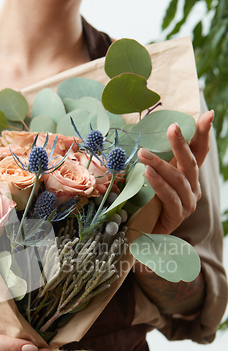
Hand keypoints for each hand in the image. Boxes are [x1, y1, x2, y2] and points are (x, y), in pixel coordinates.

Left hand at [137, 110, 213, 234]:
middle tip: (171, 127)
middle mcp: (193, 188)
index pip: (198, 152)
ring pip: (178, 180)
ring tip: (143, 154)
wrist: (145, 236)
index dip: (203, 134)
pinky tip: (147, 173)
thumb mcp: (152, 180)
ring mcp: (188, 203)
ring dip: (160, 165)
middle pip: (189, 162)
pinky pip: (169, 197)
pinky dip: (158, 184)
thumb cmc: (148, 205)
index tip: (208, 114)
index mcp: (189, 177)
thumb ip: (155, 164)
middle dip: (181, 144)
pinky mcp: (178, 216)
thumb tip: (143, 141)